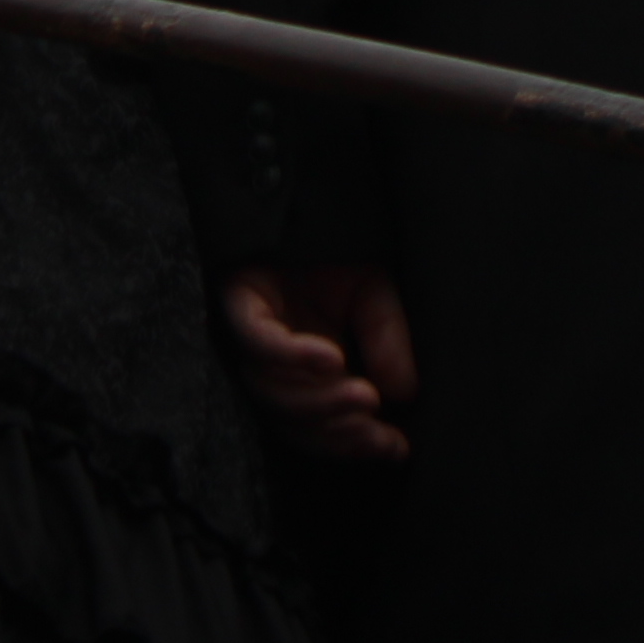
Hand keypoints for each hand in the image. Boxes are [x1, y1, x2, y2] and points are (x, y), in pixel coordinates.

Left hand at [216, 264, 418, 464]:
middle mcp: (272, 362)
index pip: (320, 424)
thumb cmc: (335, 252)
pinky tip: (331, 358)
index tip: (395, 449)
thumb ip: (389, 341)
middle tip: (377, 434)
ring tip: (364, 397)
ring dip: (321, 402)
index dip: (356, 443)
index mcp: (303, 369)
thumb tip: (406, 394)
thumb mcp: (378, 298)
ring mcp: (252, 337)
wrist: (301, 193)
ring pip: (274, 393)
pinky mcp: (237, 306)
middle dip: (338, 434)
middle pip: (293, 420)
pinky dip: (294, 357)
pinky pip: (259, 343)